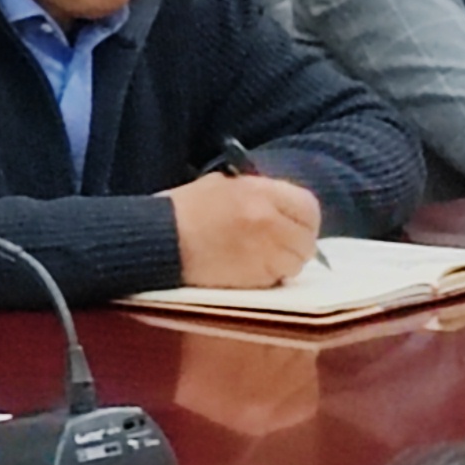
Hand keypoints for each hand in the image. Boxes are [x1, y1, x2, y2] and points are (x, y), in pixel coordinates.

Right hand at [166, 172, 320, 288]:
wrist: (156, 239)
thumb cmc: (183, 210)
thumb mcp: (222, 186)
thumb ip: (257, 194)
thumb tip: (280, 208)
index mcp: (260, 193)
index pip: (308, 207)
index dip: (304, 219)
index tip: (294, 225)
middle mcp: (269, 222)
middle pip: (306, 239)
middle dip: (296, 243)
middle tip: (280, 246)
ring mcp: (263, 252)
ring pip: (295, 263)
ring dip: (284, 262)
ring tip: (263, 259)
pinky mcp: (253, 279)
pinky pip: (276, 279)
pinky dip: (269, 276)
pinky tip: (249, 270)